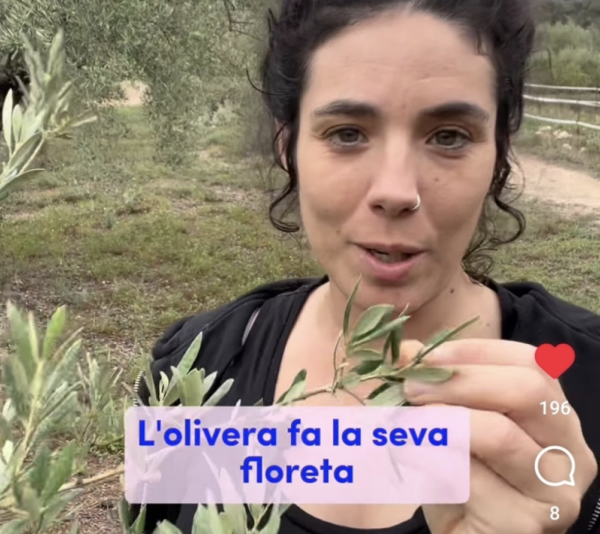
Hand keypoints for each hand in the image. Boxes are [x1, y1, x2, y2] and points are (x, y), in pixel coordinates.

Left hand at [403, 339, 597, 533]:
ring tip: (404, 421)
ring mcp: (554, 492)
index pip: (531, 362)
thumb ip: (433, 385)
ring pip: (500, 435)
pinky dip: (429, 458)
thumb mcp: (448, 422)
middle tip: (411, 386)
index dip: (475, 352)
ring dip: (440, 421)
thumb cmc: (460, 476)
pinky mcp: (525, 524)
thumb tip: (405, 352)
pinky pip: (471, 479)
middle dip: (460, 381)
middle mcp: (569, 451)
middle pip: (527, 391)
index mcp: (554, 416)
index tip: (424, 356)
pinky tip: (407, 456)